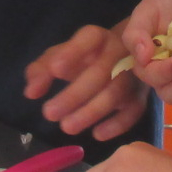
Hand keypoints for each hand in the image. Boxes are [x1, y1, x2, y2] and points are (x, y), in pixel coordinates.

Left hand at [23, 24, 149, 140]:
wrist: (127, 56)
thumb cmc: (84, 57)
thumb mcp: (60, 56)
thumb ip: (41, 70)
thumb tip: (31, 92)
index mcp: (97, 37)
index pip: (87, 39)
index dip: (72, 53)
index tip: (55, 70)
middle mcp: (118, 53)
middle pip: (100, 73)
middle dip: (74, 95)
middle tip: (49, 113)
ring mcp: (132, 75)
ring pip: (115, 93)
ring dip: (91, 112)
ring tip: (66, 127)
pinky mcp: (140, 96)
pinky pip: (134, 111)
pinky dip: (117, 124)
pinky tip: (97, 134)